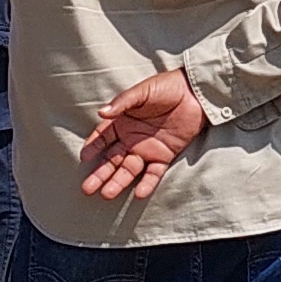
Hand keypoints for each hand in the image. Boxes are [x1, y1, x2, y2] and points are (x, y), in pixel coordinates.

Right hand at [77, 67, 208, 202]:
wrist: (196, 92)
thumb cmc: (166, 86)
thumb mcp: (142, 92)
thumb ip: (122, 102)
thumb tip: (101, 112)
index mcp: (122, 122)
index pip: (102, 138)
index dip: (93, 148)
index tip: (84, 158)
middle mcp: (131, 138)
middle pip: (111, 159)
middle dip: (100, 174)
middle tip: (87, 188)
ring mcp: (147, 149)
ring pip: (129, 170)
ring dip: (118, 182)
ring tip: (107, 194)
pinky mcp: (165, 156)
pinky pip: (154, 173)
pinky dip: (147, 184)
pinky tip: (138, 194)